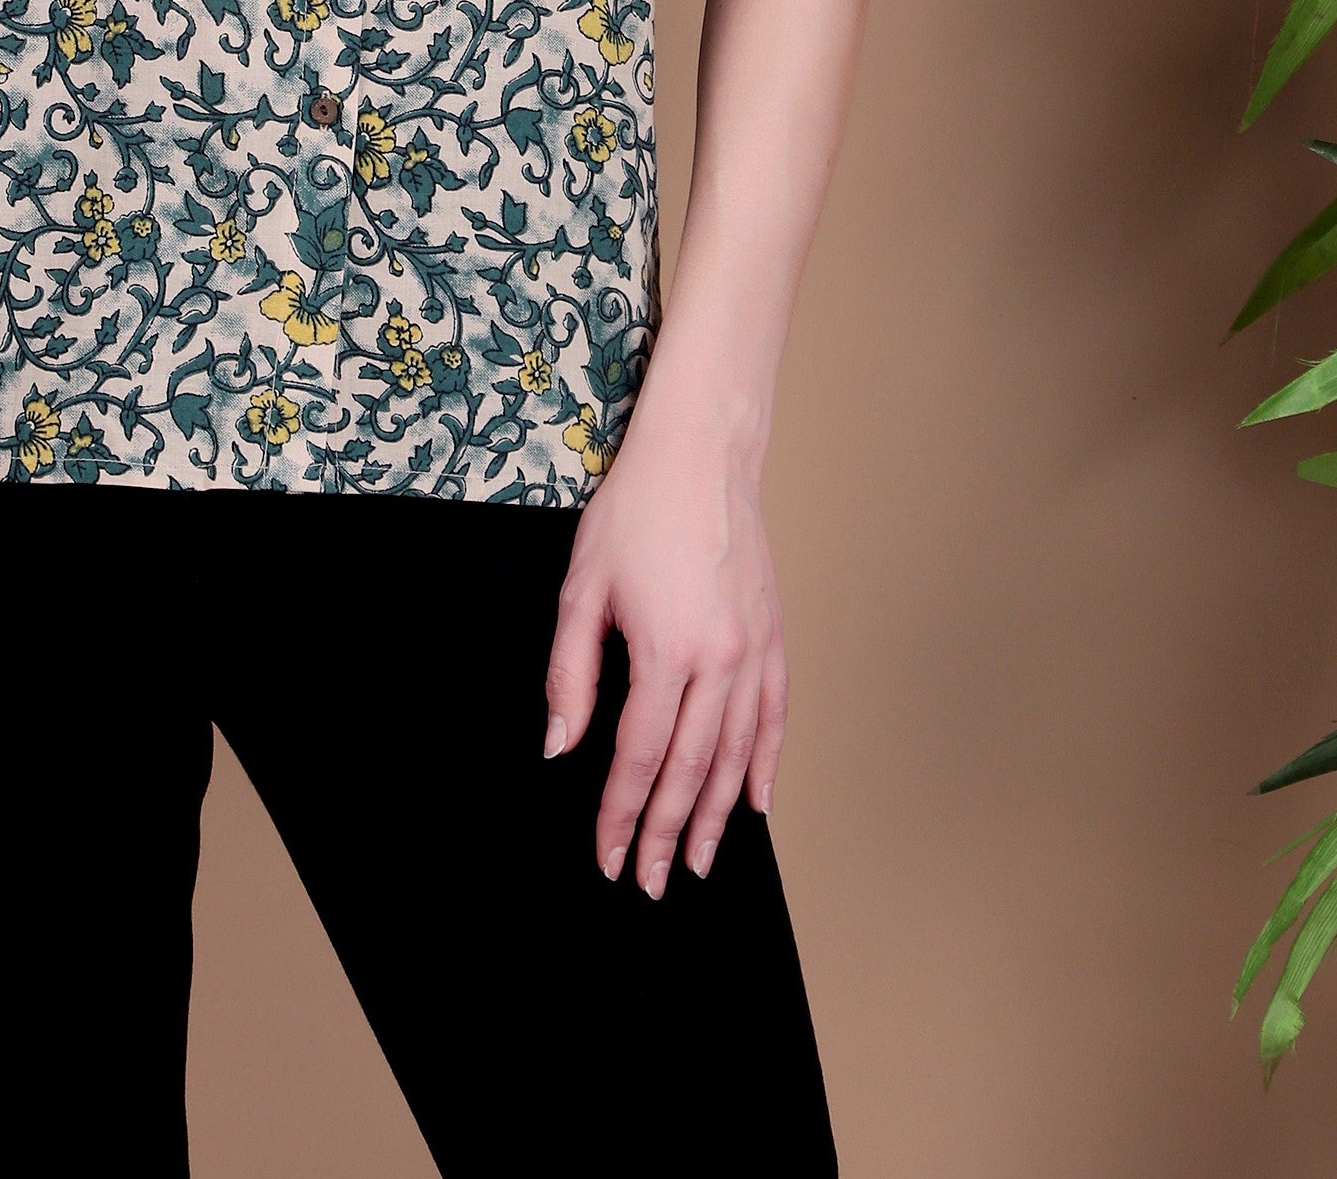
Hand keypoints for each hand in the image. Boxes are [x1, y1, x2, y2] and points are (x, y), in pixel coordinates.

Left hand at [542, 421, 784, 897]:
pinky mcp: (772, 634)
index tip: (606, 856)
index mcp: (667, 650)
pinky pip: (775, 716)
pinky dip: (767, 764)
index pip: (641, 758)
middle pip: (694, 771)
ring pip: (739, 755)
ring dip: (720, 817)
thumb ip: (571, 674)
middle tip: (651, 883)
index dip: (621, 814)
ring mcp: (755, 648)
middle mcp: (720, 659)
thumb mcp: (582, 587)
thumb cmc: (635, 510)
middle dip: (669, 834)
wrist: (701, 452)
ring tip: (702, 862)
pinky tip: (758, 801)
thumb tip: (562, 747)